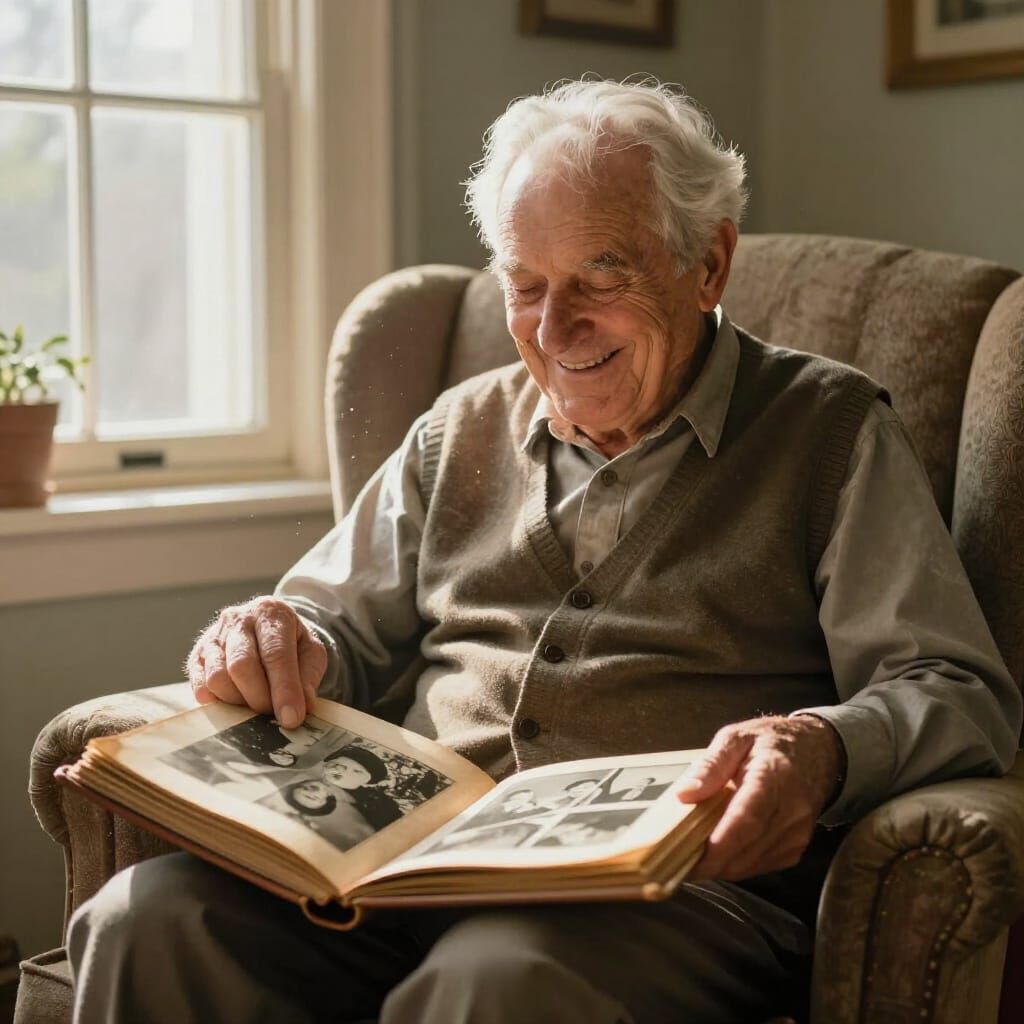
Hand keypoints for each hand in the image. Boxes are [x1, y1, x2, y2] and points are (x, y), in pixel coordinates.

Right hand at [185, 597, 327, 728]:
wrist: (267, 625)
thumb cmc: (291, 641)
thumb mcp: (311, 651)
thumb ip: (308, 676)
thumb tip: (303, 707)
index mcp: (271, 613)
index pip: (276, 654)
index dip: (284, 690)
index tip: (291, 718)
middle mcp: (238, 619)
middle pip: (241, 665)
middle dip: (259, 698)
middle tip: (273, 714)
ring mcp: (213, 637)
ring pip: (217, 678)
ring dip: (238, 702)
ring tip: (255, 705)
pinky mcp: (196, 656)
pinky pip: (201, 685)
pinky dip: (218, 702)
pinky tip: (235, 702)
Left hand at [676, 714, 843, 880]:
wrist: (818, 751)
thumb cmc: (771, 742)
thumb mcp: (735, 738)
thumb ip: (711, 765)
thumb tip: (685, 794)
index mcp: (773, 778)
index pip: (746, 820)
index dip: (718, 845)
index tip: (690, 857)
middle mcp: (791, 810)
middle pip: (747, 849)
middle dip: (710, 863)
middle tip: (677, 861)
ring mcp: (797, 832)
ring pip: (752, 864)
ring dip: (721, 867)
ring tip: (692, 857)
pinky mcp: (796, 847)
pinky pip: (761, 866)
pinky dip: (737, 865)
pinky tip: (719, 853)